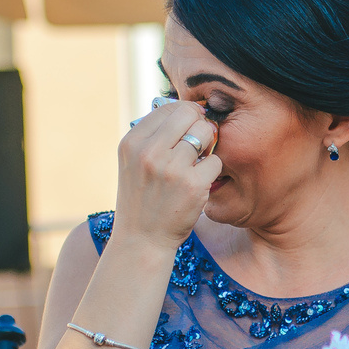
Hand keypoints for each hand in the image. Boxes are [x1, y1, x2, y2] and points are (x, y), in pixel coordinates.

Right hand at [117, 99, 222, 250]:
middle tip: (200, 141)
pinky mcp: (193, 185)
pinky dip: (212, 171)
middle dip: (199, 124)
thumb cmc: (141, 199)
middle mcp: (149, 152)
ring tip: (196, 164)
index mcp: (132, 142)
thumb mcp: (133, 163)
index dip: (186, 112)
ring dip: (207, 148)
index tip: (191, 123)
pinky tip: (200, 183)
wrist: (141, 240)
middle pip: (189, 115)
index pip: (168, 108)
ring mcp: (171, 168)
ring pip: (206, 135)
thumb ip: (153, 136)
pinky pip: (216, 161)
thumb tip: (187, 109)